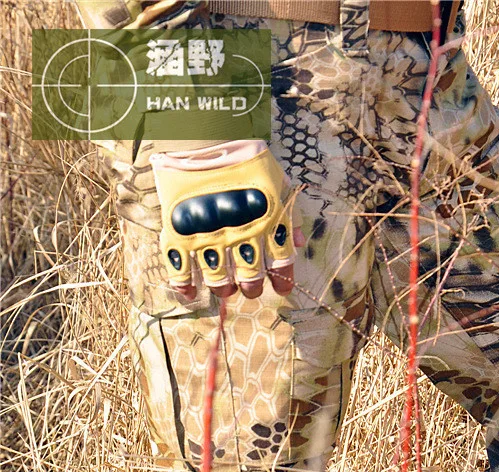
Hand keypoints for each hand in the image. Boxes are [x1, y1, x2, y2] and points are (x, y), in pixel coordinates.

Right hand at [150, 139, 303, 300]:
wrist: (200, 131)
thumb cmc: (243, 154)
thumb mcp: (274, 179)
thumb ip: (287, 213)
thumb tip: (299, 242)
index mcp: (266, 222)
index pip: (280, 263)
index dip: (282, 280)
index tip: (280, 288)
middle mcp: (239, 235)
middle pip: (250, 278)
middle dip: (252, 287)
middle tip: (250, 286)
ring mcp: (208, 236)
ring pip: (219, 280)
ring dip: (224, 288)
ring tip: (226, 287)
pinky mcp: (179, 233)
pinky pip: (181, 271)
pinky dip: (185, 287)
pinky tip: (192, 293)